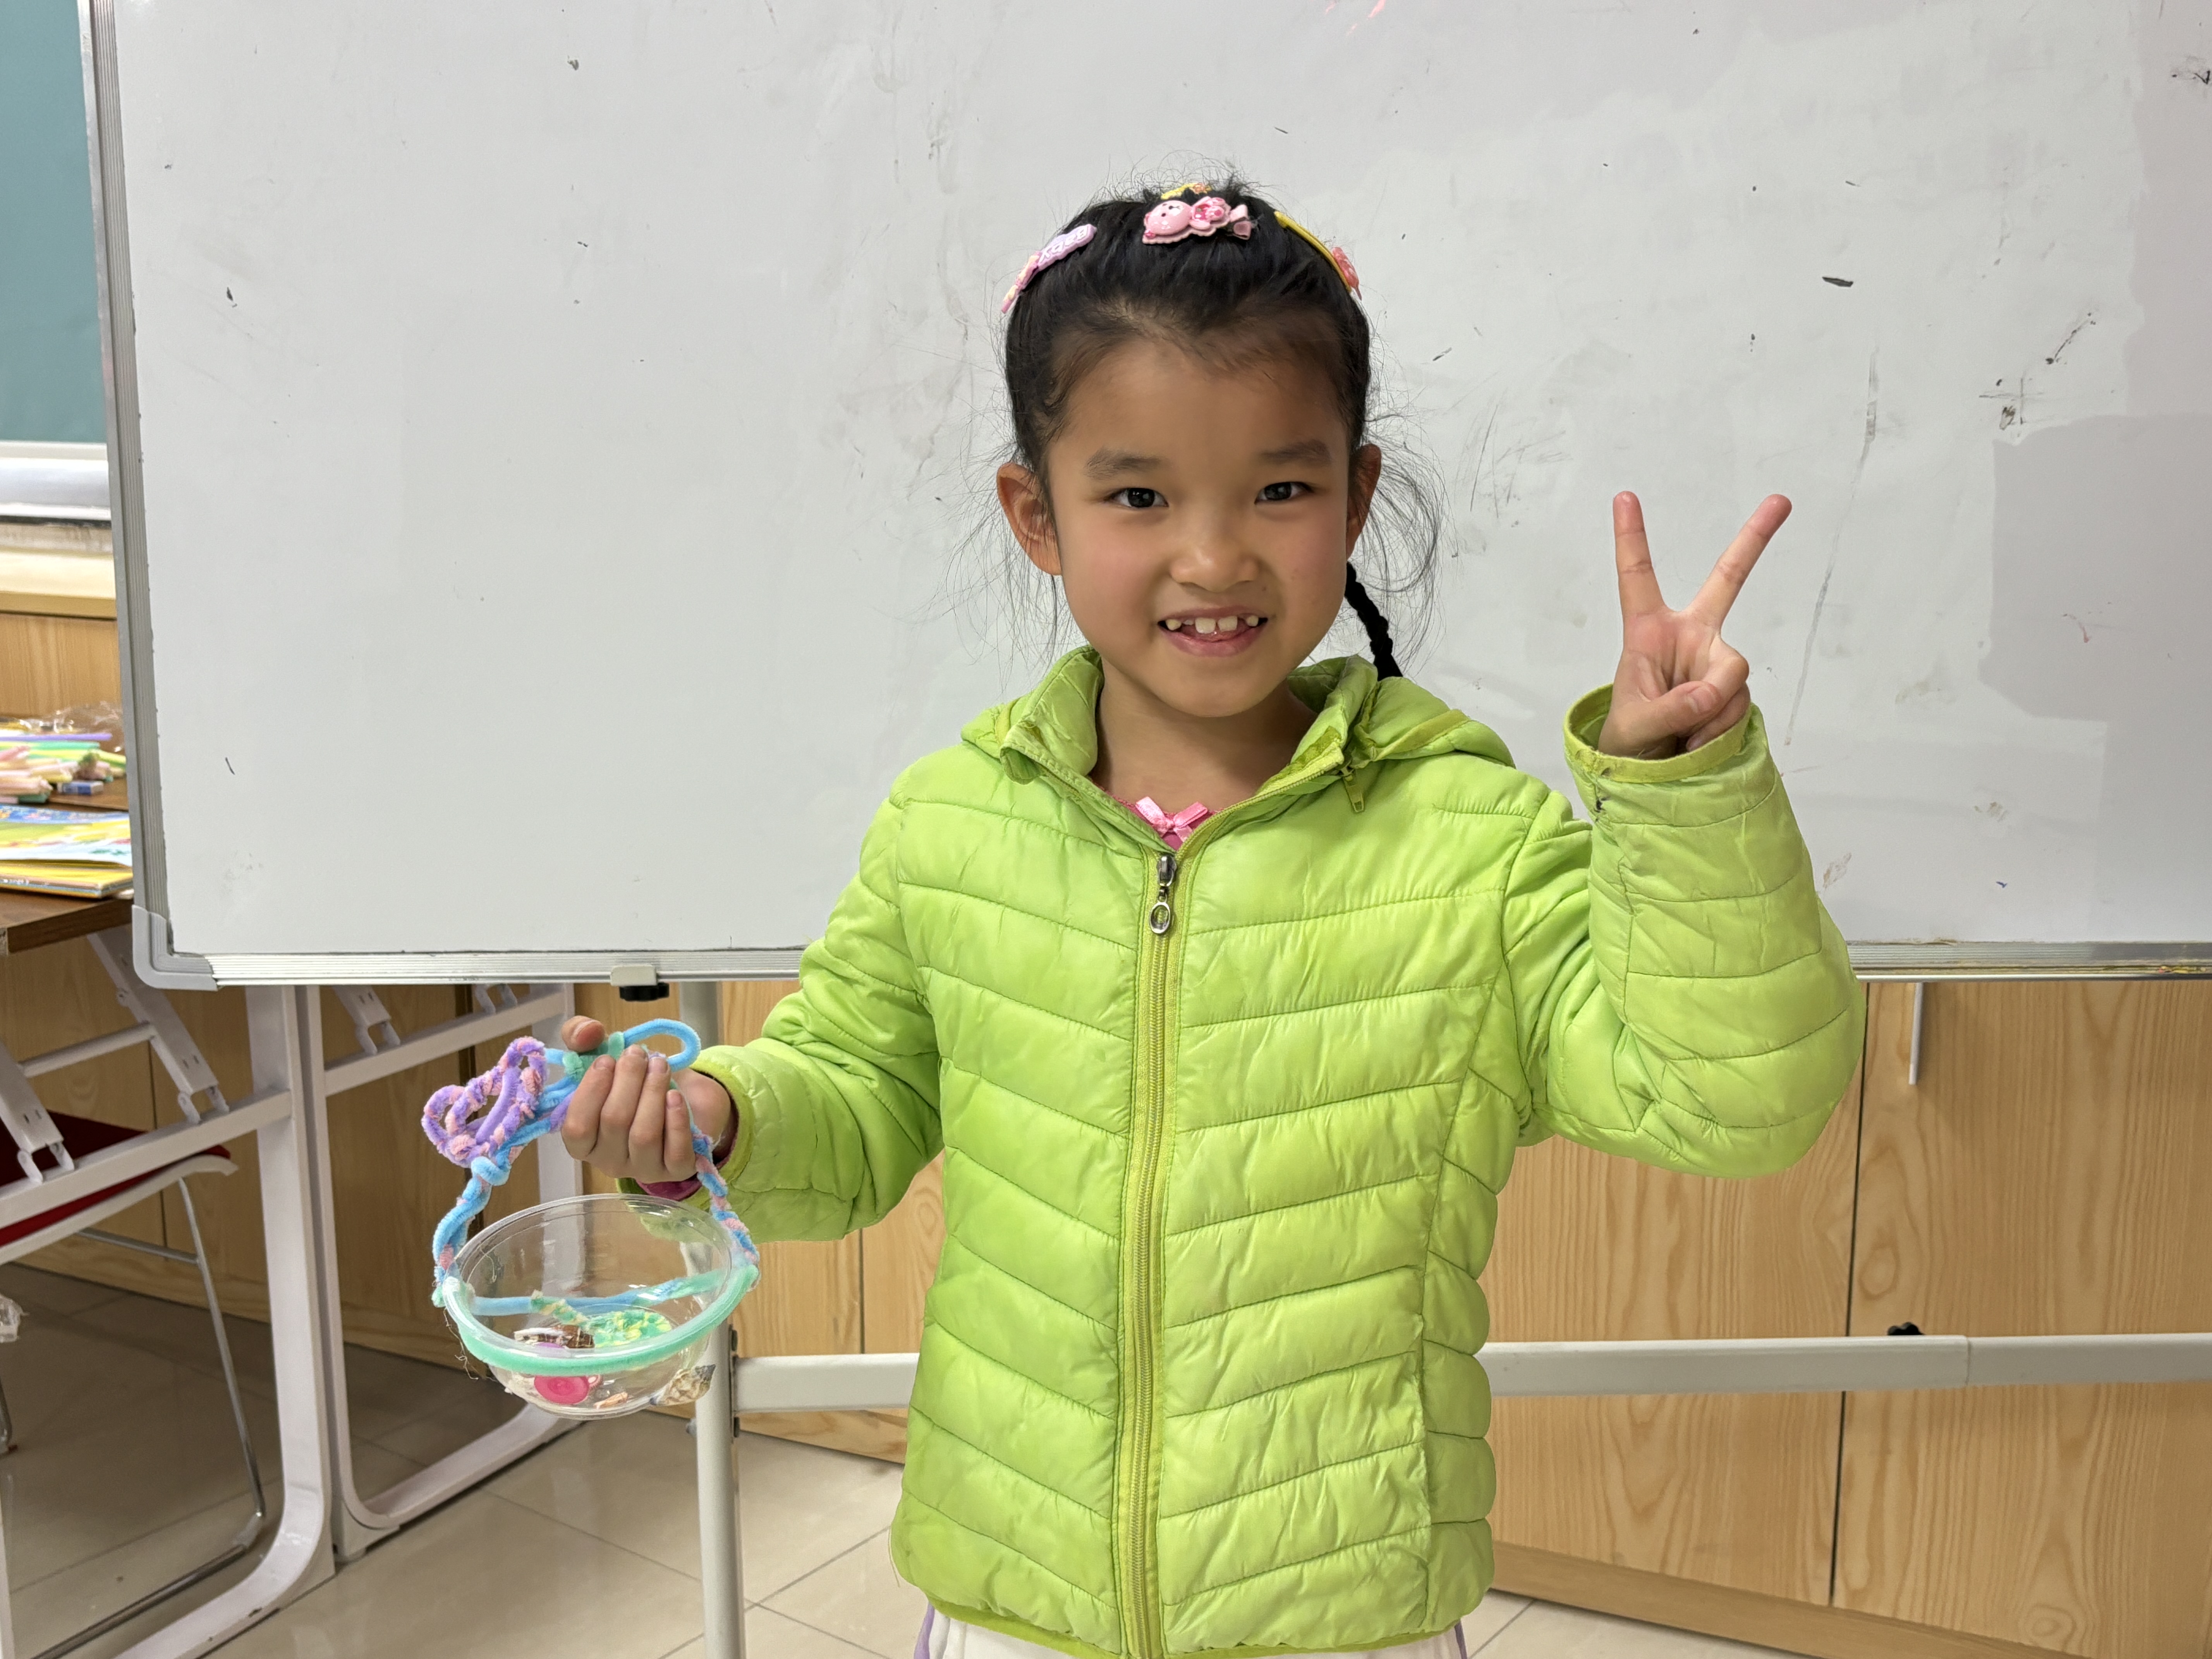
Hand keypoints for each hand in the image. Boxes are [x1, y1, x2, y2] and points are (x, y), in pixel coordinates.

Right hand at [556, 1015, 733, 1184]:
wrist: (684, 1096)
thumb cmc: (634, 1083)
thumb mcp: (605, 1055)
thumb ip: (582, 1037)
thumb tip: (588, 1032)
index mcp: (584, 1141)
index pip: (576, 1128)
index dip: (591, 1091)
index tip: (607, 1059)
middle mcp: (609, 1161)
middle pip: (614, 1122)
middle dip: (628, 1081)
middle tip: (639, 1053)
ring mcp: (643, 1169)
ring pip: (644, 1135)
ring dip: (653, 1092)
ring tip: (660, 1065)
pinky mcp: (677, 1170)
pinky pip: (675, 1151)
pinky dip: (676, 1120)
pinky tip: (676, 1096)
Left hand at [1596, 491, 1789, 758]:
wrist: (1648, 771)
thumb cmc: (1629, 739)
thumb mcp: (1635, 726)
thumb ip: (1670, 709)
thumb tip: (1709, 693)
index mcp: (1647, 631)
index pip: (1637, 578)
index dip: (1631, 538)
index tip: (1623, 497)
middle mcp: (1689, 635)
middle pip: (1727, 580)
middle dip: (1754, 540)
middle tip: (1781, 500)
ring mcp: (1715, 661)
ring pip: (1731, 675)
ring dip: (1709, 712)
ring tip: (1681, 735)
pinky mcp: (1733, 688)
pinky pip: (1738, 705)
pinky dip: (1718, 728)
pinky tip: (1697, 741)